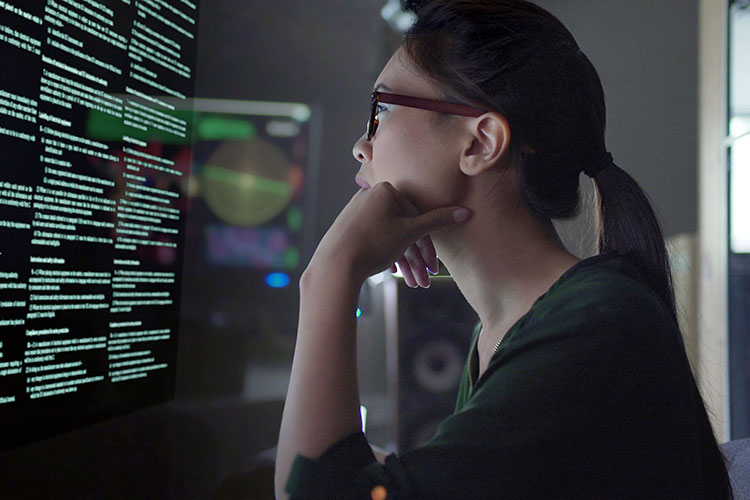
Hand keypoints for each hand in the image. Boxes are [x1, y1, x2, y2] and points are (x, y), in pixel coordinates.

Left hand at [309, 182, 470, 286]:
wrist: (334, 264)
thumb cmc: (373, 244)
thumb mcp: (409, 233)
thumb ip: (437, 221)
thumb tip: (464, 212)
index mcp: (386, 190)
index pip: (417, 218)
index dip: (428, 246)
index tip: (434, 267)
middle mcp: (370, 195)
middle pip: (404, 228)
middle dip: (416, 258)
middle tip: (423, 281)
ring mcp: (357, 210)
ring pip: (390, 236)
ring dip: (403, 261)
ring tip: (411, 283)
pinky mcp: (348, 226)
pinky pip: (374, 238)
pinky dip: (386, 255)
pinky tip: (392, 272)